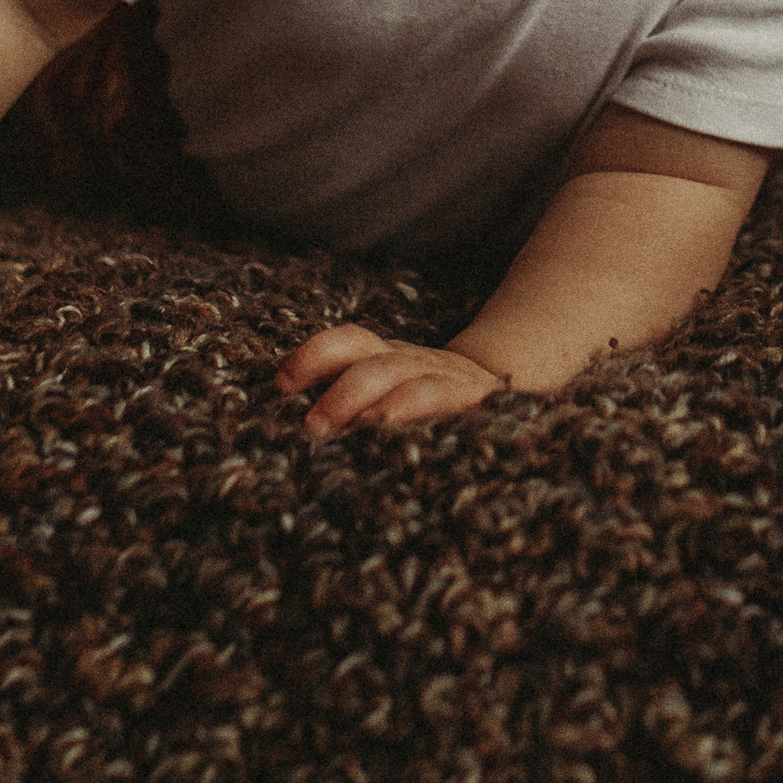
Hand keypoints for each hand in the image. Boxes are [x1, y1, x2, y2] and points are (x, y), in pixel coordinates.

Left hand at [276, 321, 507, 438]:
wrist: (500, 390)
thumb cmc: (430, 401)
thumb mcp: (392, 391)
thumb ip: (351, 401)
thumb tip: (296, 420)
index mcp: (388, 359)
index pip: (350, 343)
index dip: (314, 355)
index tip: (282, 384)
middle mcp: (415, 364)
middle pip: (375, 362)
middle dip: (342, 390)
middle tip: (314, 426)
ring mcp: (448, 382)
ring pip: (411, 383)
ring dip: (382, 404)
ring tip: (360, 428)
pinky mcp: (478, 403)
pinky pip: (448, 404)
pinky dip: (423, 414)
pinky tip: (404, 439)